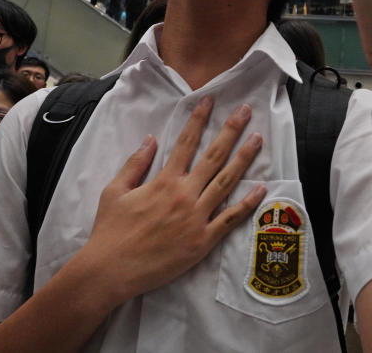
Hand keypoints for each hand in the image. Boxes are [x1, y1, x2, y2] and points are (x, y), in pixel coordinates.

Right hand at [80, 96, 265, 305]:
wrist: (111, 270)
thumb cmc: (110, 231)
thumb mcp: (114, 191)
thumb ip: (135, 164)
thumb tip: (151, 139)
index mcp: (164, 181)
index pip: (185, 142)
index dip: (199, 119)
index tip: (210, 100)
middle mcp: (184, 194)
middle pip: (214, 156)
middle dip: (231, 130)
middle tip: (245, 111)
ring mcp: (196, 217)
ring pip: (227, 182)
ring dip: (244, 158)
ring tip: (257, 139)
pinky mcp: (203, 240)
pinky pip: (230, 219)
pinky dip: (247, 204)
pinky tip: (261, 188)